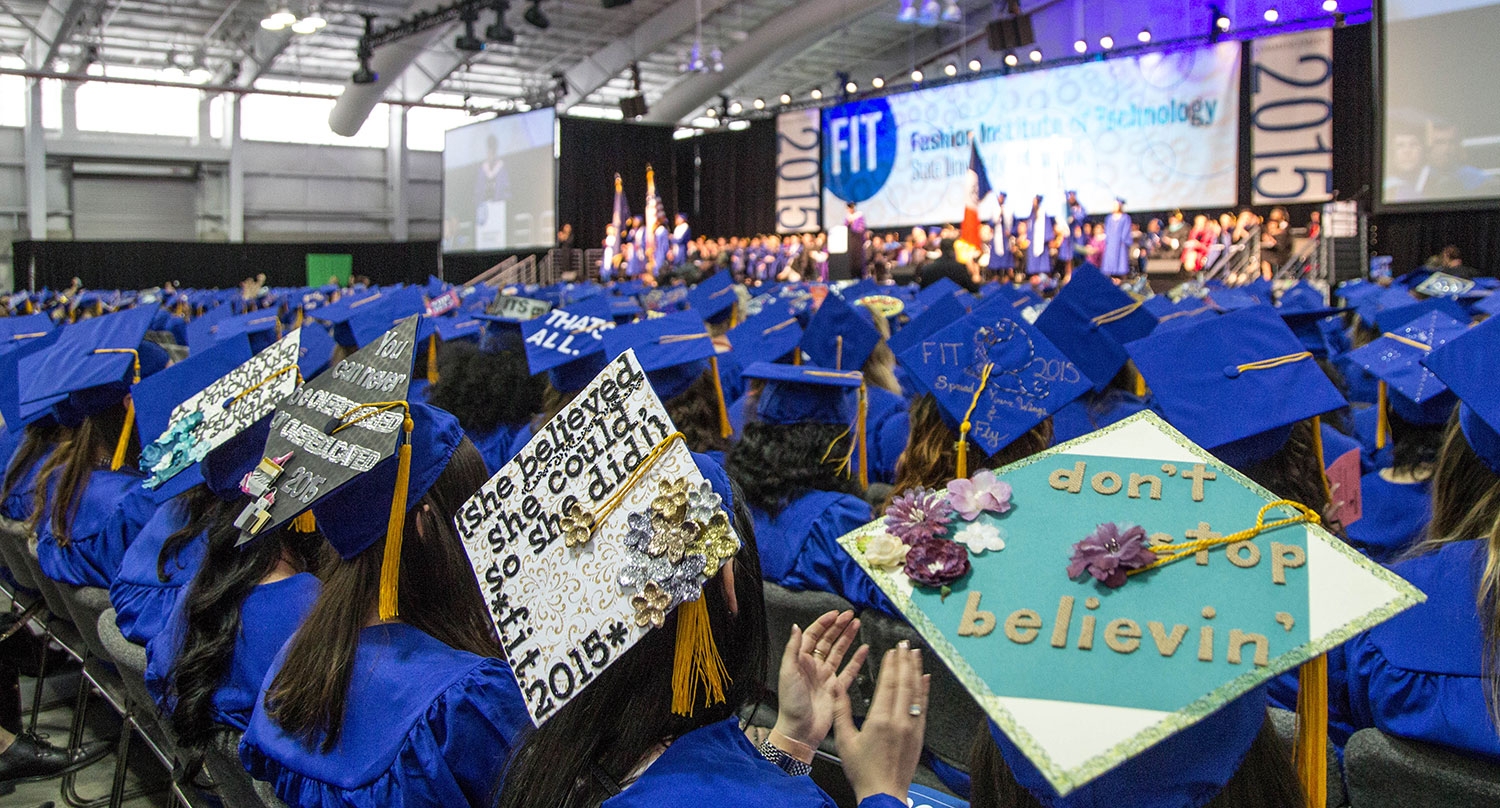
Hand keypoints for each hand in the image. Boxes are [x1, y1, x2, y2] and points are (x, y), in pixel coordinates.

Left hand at [771, 610, 867, 761]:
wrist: (800, 730)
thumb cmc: (790, 704)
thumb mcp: (788, 672)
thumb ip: (793, 648)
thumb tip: (796, 627)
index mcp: (801, 661)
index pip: (813, 635)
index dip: (823, 623)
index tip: (834, 614)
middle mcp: (814, 667)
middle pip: (828, 641)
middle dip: (838, 627)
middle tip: (850, 615)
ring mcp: (826, 677)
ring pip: (839, 652)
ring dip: (848, 638)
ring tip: (857, 624)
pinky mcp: (837, 689)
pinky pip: (849, 670)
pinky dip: (857, 659)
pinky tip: (863, 649)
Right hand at [835, 641, 928, 803]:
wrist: (883, 793)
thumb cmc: (863, 771)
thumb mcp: (845, 740)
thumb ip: (841, 712)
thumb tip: (836, 688)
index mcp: (879, 720)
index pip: (888, 684)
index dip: (891, 665)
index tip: (892, 650)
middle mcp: (899, 721)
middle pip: (904, 684)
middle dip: (905, 661)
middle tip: (905, 644)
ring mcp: (912, 728)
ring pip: (916, 693)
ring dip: (916, 671)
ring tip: (916, 654)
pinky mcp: (919, 735)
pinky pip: (924, 708)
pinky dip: (924, 691)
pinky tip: (925, 679)